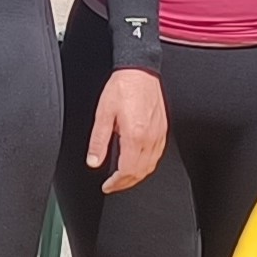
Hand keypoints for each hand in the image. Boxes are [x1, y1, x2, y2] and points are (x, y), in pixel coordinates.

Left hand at [84, 67, 167, 192]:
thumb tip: (94, 161)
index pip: (128, 171)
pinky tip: (138, 163)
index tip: (108, 186)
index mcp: (135, 135)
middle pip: (141, 172)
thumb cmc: (123, 87)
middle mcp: (150, 137)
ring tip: (124, 178)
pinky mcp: (163, 129)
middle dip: (126, 183)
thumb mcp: (103, 114)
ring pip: (151, 166)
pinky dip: (147, 164)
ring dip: (137, 176)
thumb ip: (98, 141)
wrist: (139, 71)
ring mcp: (159, 134)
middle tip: (113, 185)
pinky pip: (157, 154)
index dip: (117, 183)